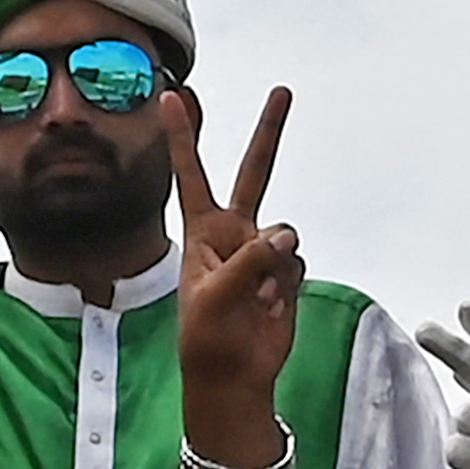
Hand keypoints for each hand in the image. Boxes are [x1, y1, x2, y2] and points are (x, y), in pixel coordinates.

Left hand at [172, 93, 304, 410]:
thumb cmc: (207, 338)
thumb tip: (288, 237)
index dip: (182, 137)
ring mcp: (262, 252)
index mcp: (203, 233)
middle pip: (254, 173)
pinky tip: (271, 307)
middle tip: (282, 92)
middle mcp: (234, 233)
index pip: (191, 175)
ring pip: (285, 233)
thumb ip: (250, 261)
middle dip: (269, 133)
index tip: (171, 95)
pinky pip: (298, 264)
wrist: (234, 376)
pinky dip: (287, 286)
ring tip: (256, 299)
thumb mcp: (214, 298)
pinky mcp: (287, 273)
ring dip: (274, 264)